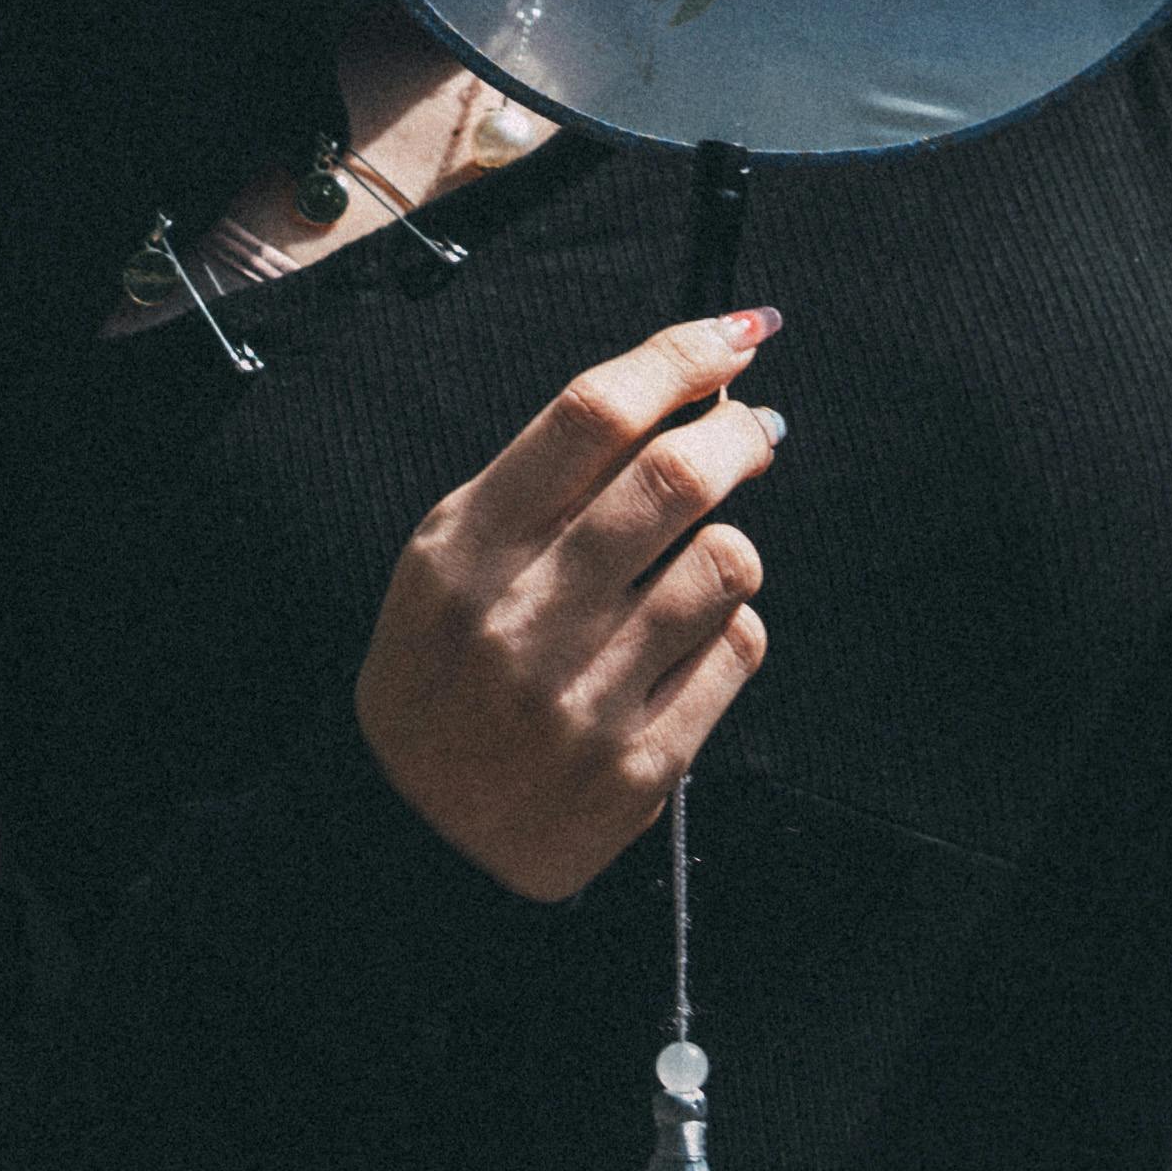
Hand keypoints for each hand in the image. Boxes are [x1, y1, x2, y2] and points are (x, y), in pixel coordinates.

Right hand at [352, 307, 781, 901]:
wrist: (416, 836)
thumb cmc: (440, 671)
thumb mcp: (446, 558)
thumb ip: (544, 482)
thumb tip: (678, 399)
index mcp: (467, 544)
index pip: (591, 413)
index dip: (680, 355)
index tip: (738, 334)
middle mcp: (524, 612)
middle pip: (673, 475)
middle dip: (738, 432)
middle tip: (755, 428)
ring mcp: (584, 692)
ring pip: (724, 562)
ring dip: (734, 540)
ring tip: (705, 554)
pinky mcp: (641, 764)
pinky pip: (736, 651)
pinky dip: (731, 626)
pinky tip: (695, 635)